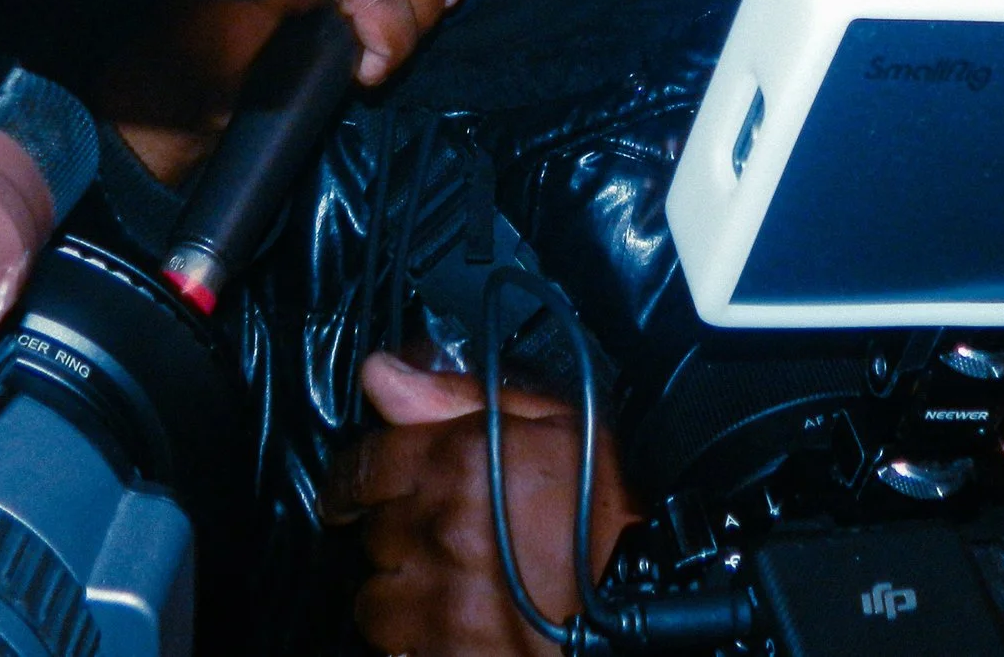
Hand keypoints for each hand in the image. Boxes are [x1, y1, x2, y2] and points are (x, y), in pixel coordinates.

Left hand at [327, 352, 636, 656]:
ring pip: (375, 600)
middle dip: (397, 534)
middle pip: (371, 535)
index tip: (351, 494)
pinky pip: (398, 649)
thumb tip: (379, 373)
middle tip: (438, 537)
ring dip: (402, 593)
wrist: (653, 582)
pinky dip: (419, 640)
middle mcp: (439, 530)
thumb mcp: (546, 422)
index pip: (362, 468)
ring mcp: (441, 599)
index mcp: (456, 461)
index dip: (351, 482)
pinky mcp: (447, 652)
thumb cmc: (605, 504)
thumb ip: (453, 395)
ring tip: (447, 585)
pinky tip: (456, 623)